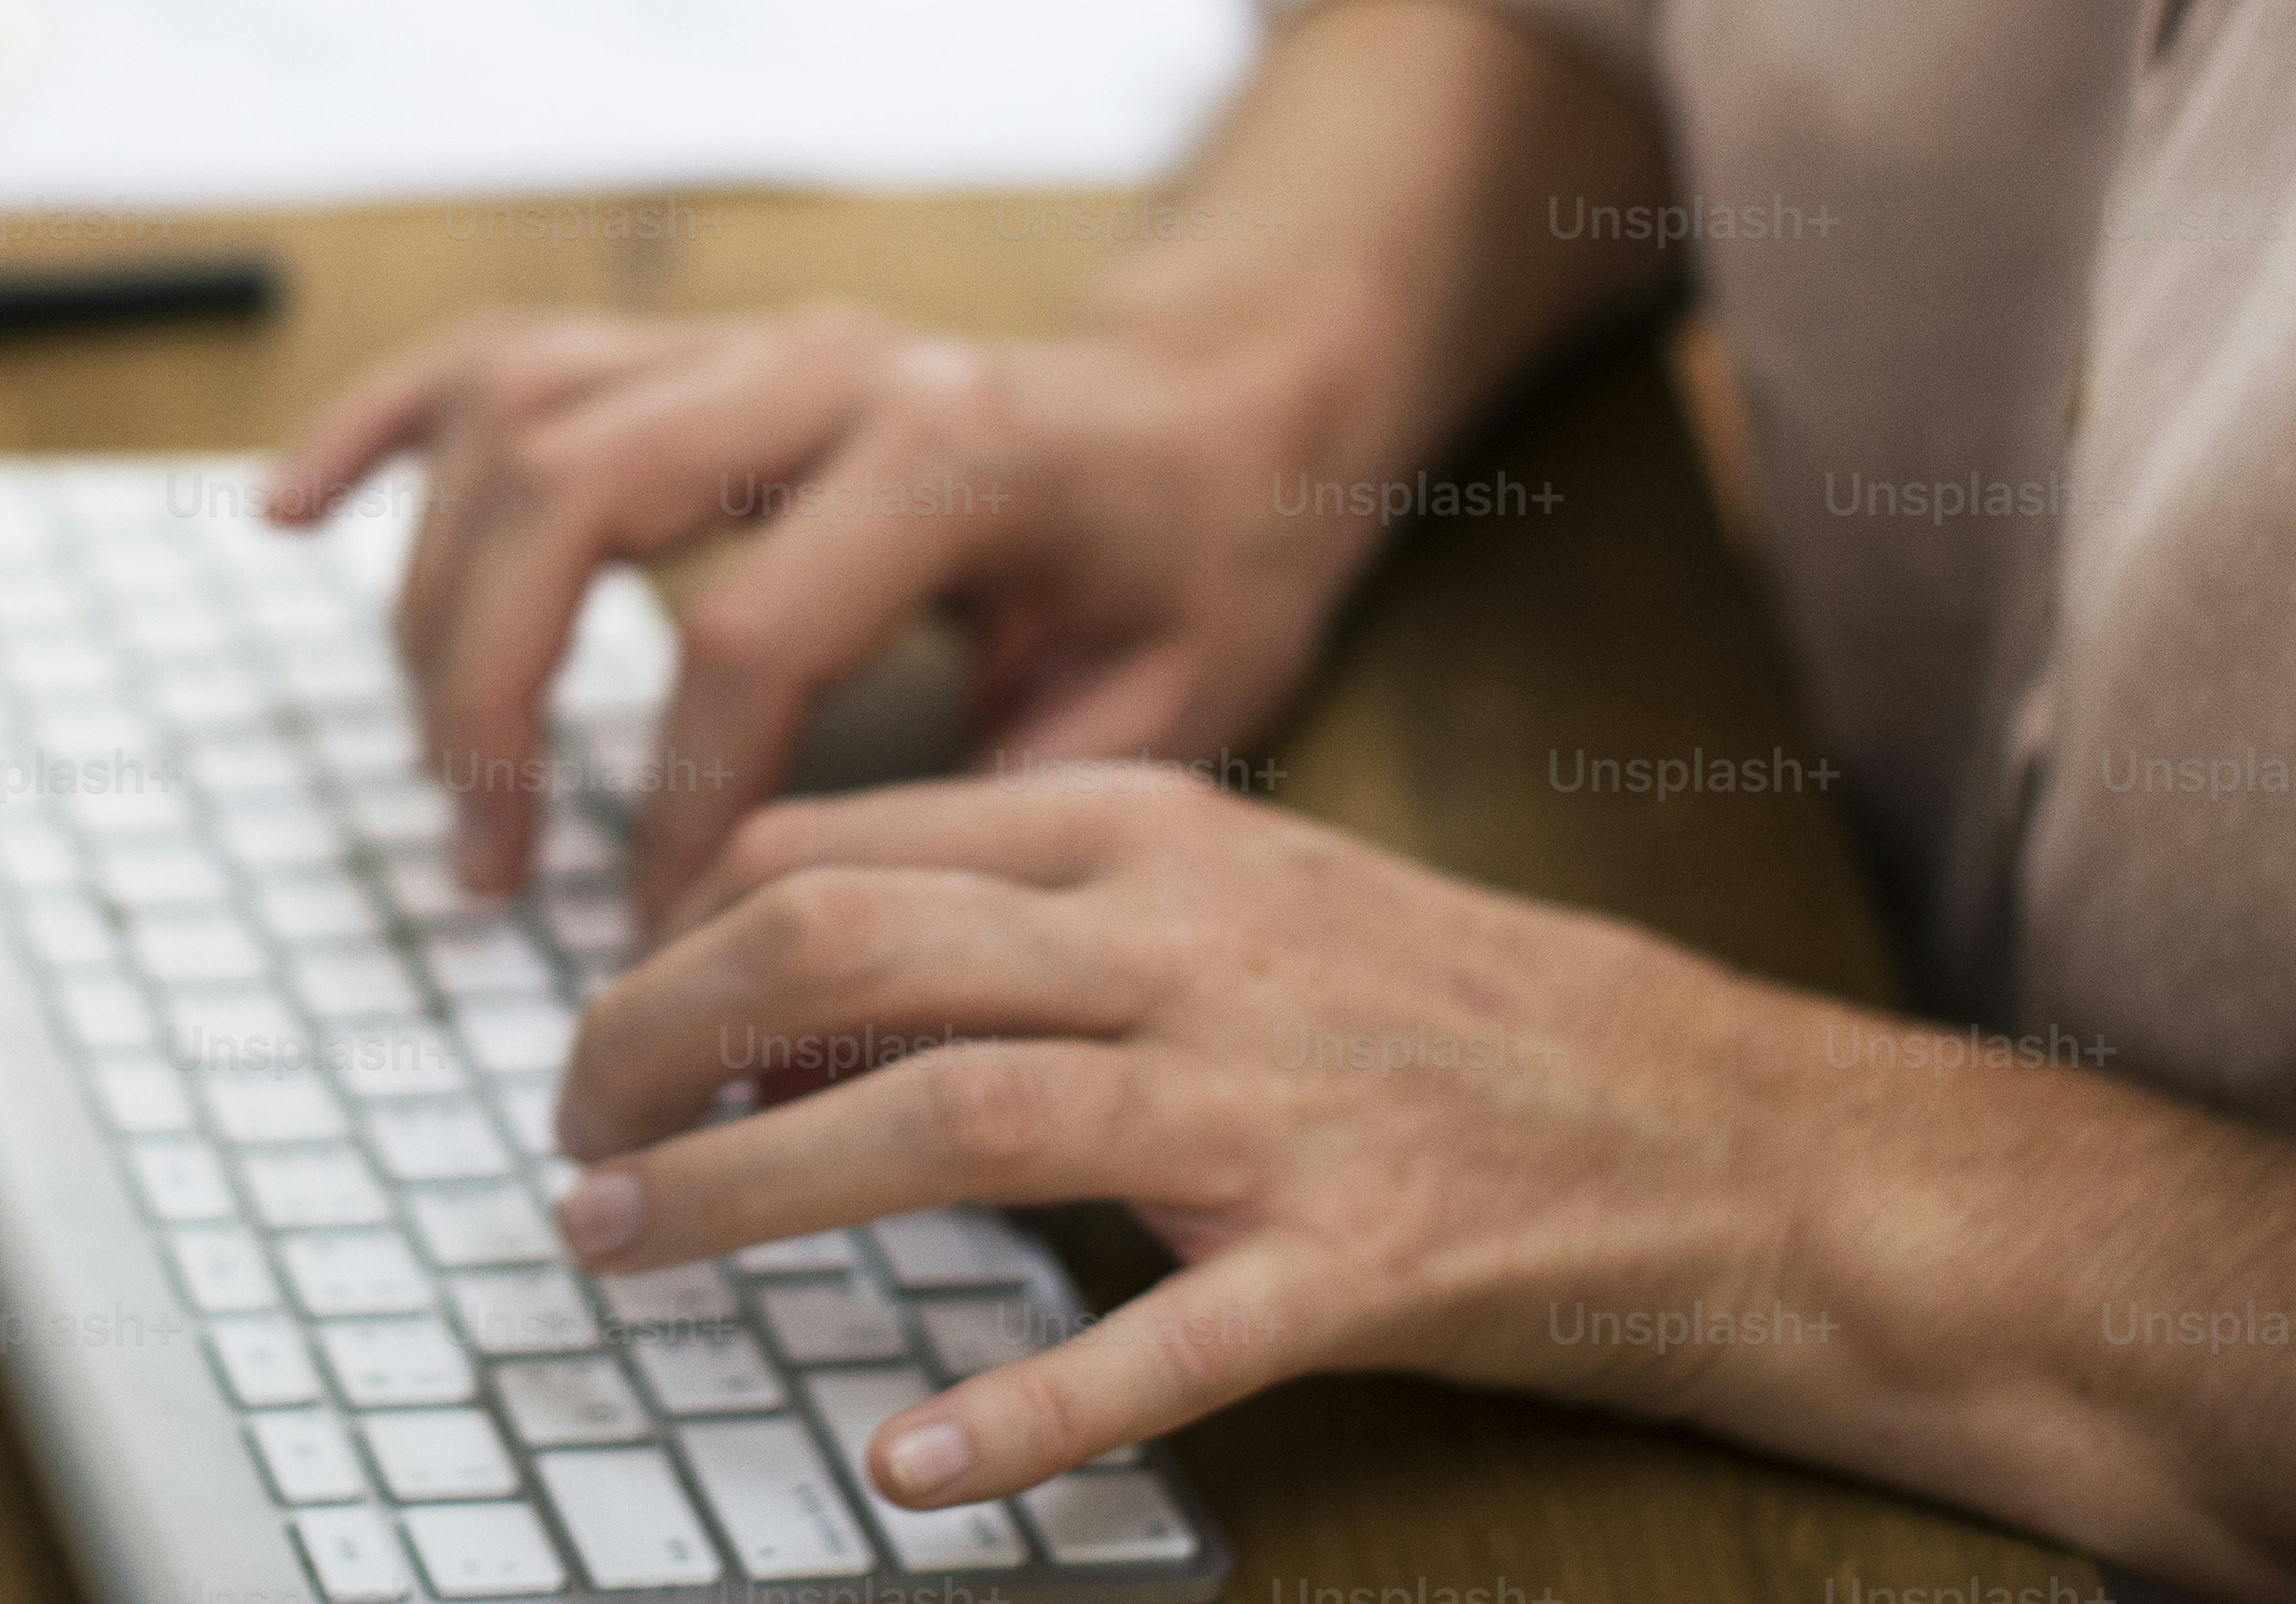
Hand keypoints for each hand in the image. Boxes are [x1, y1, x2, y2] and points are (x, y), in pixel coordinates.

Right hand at [262, 304, 1410, 917]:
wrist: (1218, 403)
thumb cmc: (1195, 562)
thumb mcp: (1176, 700)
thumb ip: (1011, 816)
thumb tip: (839, 963)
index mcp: (955, 450)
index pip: (754, 630)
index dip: (685, 804)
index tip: (663, 940)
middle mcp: (829, 364)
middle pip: (580, 491)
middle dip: (499, 691)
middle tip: (492, 860)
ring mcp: (743, 340)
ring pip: (516, 418)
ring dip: (438, 600)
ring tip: (445, 771)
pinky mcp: (685, 344)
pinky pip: (491, 355)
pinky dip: (377, 429)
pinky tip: (294, 516)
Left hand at [543, 767, 1805, 1513]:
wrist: (1728, 1131)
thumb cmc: (1455, 1020)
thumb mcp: (1232, 900)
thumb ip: (1028, 918)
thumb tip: (795, 983)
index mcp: (1147, 832)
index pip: (837, 849)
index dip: (677, 939)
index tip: (613, 1039)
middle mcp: (1189, 942)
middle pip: (845, 946)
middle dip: (655, 1039)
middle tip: (567, 1140)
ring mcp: (1274, 1101)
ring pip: (955, 1114)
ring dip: (757, 1188)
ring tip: (627, 1244)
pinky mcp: (1362, 1261)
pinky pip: (1168, 1343)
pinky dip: (1025, 1408)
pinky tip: (906, 1462)